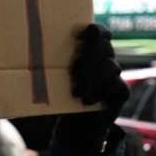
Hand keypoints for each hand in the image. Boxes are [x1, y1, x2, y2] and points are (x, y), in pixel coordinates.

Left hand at [55, 23, 128, 153]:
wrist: (77, 125)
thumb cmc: (65, 95)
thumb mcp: (57, 78)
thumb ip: (54, 62)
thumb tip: (33, 49)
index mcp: (92, 50)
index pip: (101, 32)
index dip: (95, 30)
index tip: (78, 38)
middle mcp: (107, 59)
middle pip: (106, 46)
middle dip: (89, 59)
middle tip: (75, 74)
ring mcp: (116, 74)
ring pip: (111, 66)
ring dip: (92, 79)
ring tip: (76, 92)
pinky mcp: (122, 90)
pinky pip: (116, 84)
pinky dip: (100, 92)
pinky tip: (87, 101)